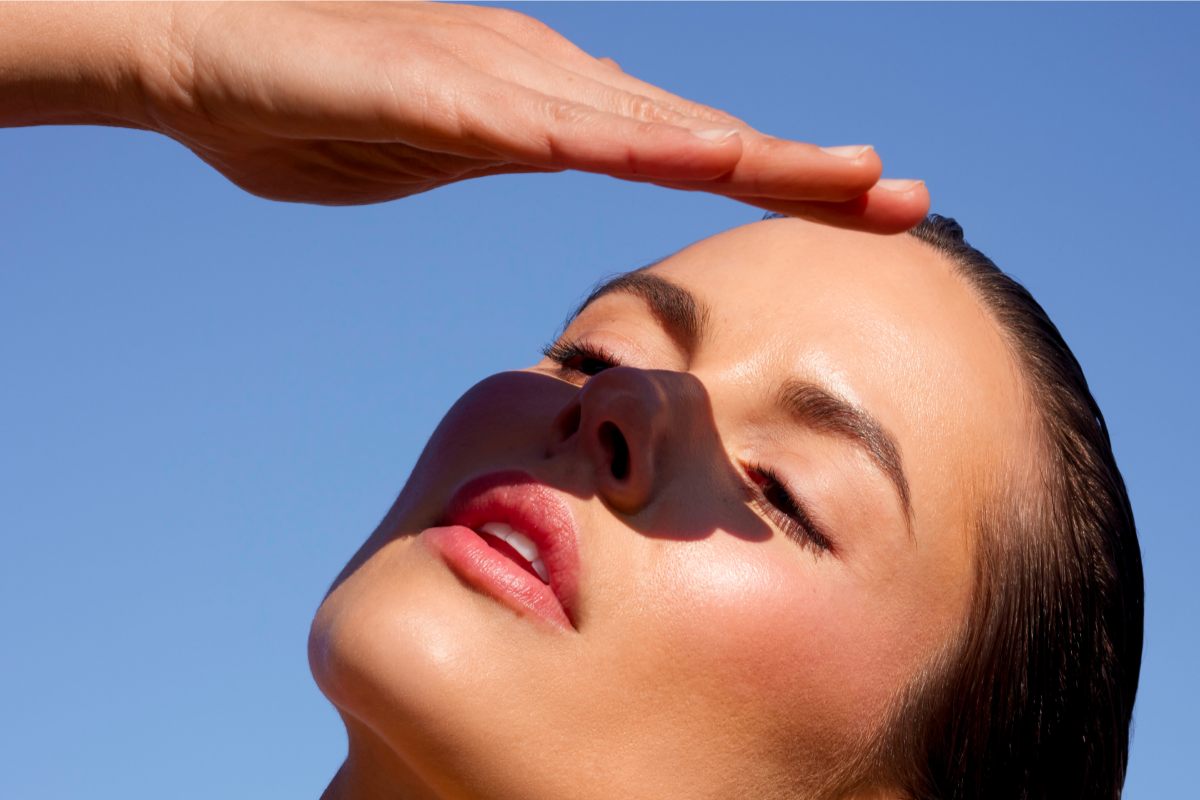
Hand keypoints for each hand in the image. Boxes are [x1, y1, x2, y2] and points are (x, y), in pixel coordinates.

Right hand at [2, 2, 928, 231]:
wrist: (188, 49)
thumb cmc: (294, 106)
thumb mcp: (418, 154)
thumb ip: (488, 155)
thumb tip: (538, 155)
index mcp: (541, 103)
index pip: (677, 144)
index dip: (772, 173)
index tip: (858, 202)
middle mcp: (541, 78)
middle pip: (692, 128)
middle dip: (802, 167)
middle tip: (904, 197)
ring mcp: (498, 78)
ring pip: (649, 122)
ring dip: (753, 152)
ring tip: (852, 180)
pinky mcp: (443, 89)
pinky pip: (555, 123)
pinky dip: (636, 142)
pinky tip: (704, 158)